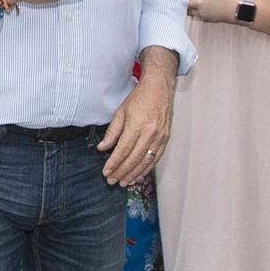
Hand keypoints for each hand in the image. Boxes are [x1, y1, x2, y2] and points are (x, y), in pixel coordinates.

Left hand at [97, 61, 174, 185]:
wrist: (160, 88)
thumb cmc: (140, 98)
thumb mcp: (121, 112)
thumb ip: (112, 132)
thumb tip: (102, 148)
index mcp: (137, 125)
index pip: (123, 150)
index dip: (114, 164)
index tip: (106, 172)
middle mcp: (150, 133)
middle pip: (134, 159)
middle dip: (122, 172)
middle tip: (112, 181)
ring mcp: (160, 137)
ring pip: (146, 161)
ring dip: (134, 174)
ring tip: (124, 182)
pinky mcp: (166, 139)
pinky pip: (156, 158)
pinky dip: (147, 168)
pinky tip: (139, 175)